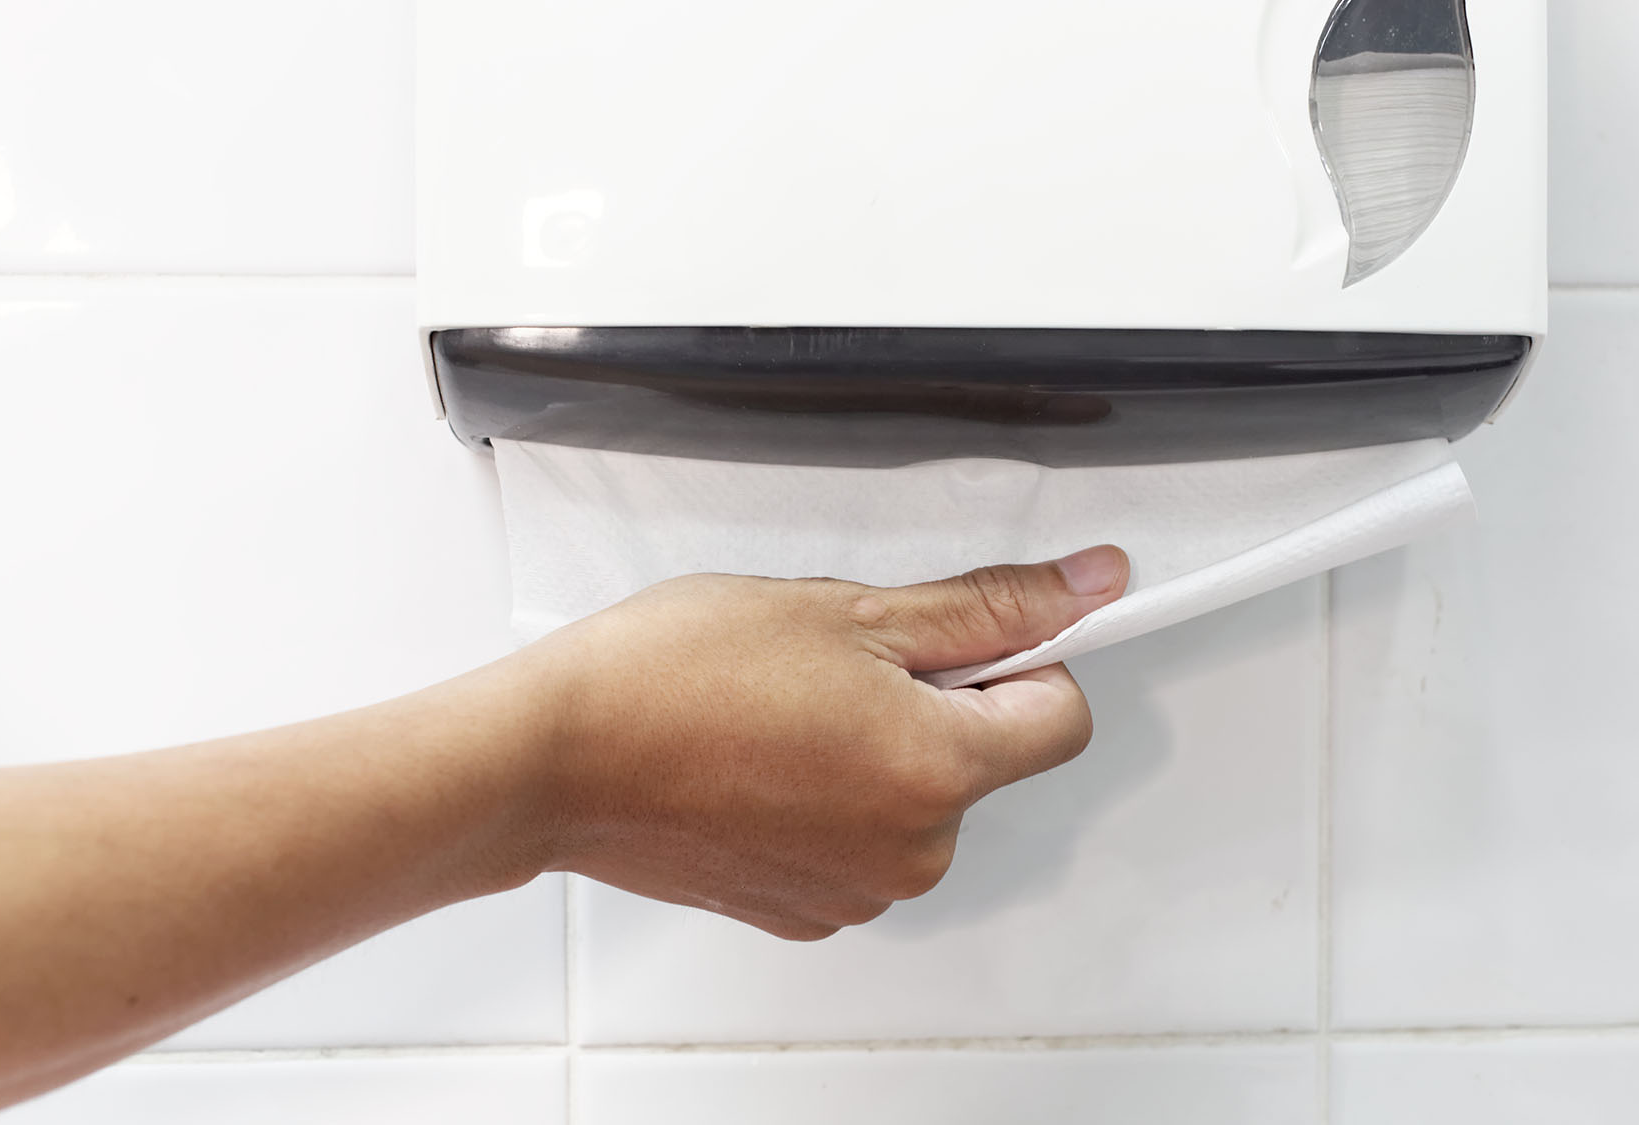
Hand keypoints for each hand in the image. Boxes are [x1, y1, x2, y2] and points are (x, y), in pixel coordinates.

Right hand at [509, 545, 1129, 939]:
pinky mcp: (805, 908)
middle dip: (937, 700)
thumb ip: (987, 605)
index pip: (1063, 715)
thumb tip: (1086, 588)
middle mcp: (912, 852)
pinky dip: (830, 797)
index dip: (1023, 657)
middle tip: (840, 659)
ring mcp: (856, 890)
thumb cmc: (672, 678)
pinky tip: (763, 754)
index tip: (971, 632)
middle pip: (984, 757)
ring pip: (917, 798)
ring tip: (786, 708)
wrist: (552, 756)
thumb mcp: (848, 608)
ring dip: (878, 749)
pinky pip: (859, 840)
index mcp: (937, 771)